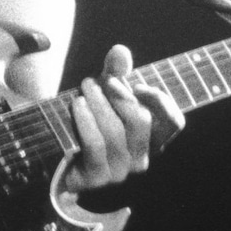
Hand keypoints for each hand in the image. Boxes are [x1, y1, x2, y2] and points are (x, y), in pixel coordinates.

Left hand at [64, 44, 184, 191]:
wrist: (56, 156)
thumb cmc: (87, 122)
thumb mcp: (103, 95)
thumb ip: (115, 73)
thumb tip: (120, 51)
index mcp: (150, 140)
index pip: (174, 122)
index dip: (160, 100)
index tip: (136, 85)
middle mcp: (140, 159)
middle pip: (142, 120)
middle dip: (119, 95)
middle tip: (99, 81)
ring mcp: (120, 172)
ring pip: (116, 132)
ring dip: (98, 104)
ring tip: (84, 90)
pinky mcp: (97, 178)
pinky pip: (96, 145)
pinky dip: (86, 121)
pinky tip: (77, 106)